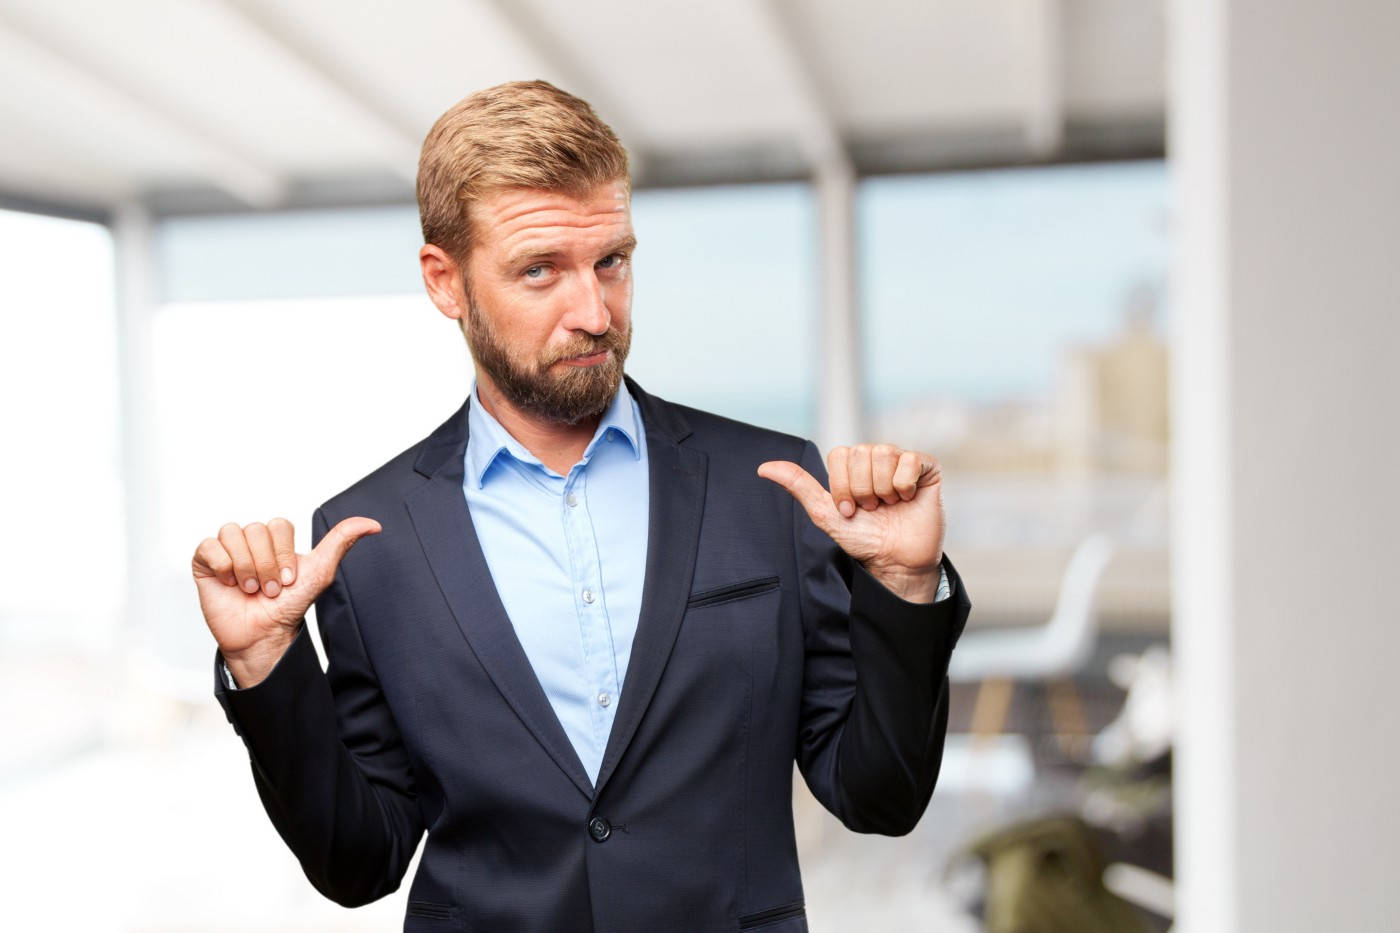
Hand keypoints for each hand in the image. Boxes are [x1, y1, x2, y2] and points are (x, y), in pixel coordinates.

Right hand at [191, 516, 380, 684]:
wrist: (263, 636)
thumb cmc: (290, 605)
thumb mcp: (320, 572)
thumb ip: (342, 542)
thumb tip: (373, 524)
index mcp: (275, 539)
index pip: (279, 524)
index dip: (284, 554)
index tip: (288, 580)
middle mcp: (251, 541)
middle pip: (256, 530)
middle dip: (266, 565)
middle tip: (268, 589)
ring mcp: (227, 550)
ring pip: (232, 534)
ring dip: (246, 568)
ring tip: (250, 589)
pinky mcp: (205, 562)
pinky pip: (209, 546)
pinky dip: (222, 565)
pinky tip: (229, 582)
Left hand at [758, 445, 944, 601]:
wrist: (895, 561)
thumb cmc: (862, 538)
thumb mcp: (825, 513)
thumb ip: (798, 486)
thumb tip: (763, 467)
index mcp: (852, 464)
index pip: (840, 454)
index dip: (842, 486)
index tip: (849, 510)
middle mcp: (877, 457)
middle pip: (862, 453)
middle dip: (862, 490)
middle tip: (872, 509)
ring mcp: (902, 460)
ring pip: (884, 454)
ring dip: (883, 489)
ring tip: (889, 505)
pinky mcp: (927, 468)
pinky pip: (910, 460)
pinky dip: (905, 485)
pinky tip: (907, 498)